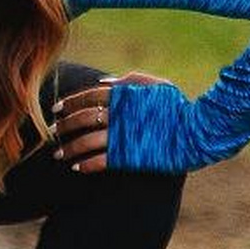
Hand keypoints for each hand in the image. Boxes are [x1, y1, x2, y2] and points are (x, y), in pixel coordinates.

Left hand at [52, 71, 173, 172]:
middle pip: (81, 119)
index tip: (56, 109)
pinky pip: (99, 161)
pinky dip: (86, 165)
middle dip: (63, 126)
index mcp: (123, 95)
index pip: (87, 96)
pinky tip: (76, 168)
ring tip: (58, 154)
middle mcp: (117, 115)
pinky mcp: (127, 156)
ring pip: (86, 142)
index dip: (69, 102)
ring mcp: (121, 136)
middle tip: (51, 132)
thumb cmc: (178, 106)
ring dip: (69, 149)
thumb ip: (129, 80)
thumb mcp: (157, 85)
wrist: (198, 132)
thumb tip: (103, 81)